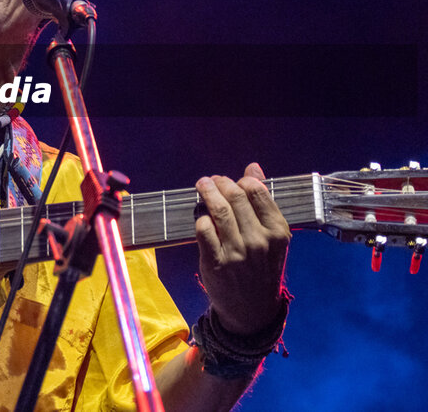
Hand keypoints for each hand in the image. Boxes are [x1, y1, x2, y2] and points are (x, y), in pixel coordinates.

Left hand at [194, 163, 290, 334]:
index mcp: (278, 232)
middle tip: (211, 180)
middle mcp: (259, 241)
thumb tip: (253, 167)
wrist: (253, 311)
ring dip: (206, 193)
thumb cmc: (263, 268)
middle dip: (220, 183)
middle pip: (235, 197)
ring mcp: (237, 253)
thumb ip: (263, 201)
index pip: (257, 191)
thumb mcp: (272, 237)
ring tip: (202, 186)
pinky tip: (200, 215)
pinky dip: (200, 218)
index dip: (240, 180)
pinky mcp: (216, 263)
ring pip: (218, 211)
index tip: (231, 179)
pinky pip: (203, 230)